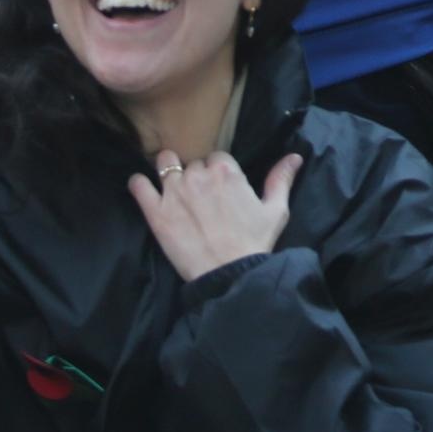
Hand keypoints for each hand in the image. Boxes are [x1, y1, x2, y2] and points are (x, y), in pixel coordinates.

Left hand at [127, 150, 299, 281]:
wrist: (229, 275)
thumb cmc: (254, 243)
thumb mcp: (275, 210)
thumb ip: (281, 179)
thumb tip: (294, 156)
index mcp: (227, 170)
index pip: (216, 157)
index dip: (217, 172)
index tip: (219, 188)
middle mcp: (198, 175)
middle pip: (192, 163)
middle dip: (195, 176)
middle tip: (199, 198)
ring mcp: (174, 192)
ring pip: (165, 164)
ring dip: (168, 171)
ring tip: (172, 187)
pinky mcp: (156, 212)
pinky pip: (139, 186)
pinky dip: (138, 183)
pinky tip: (142, 187)